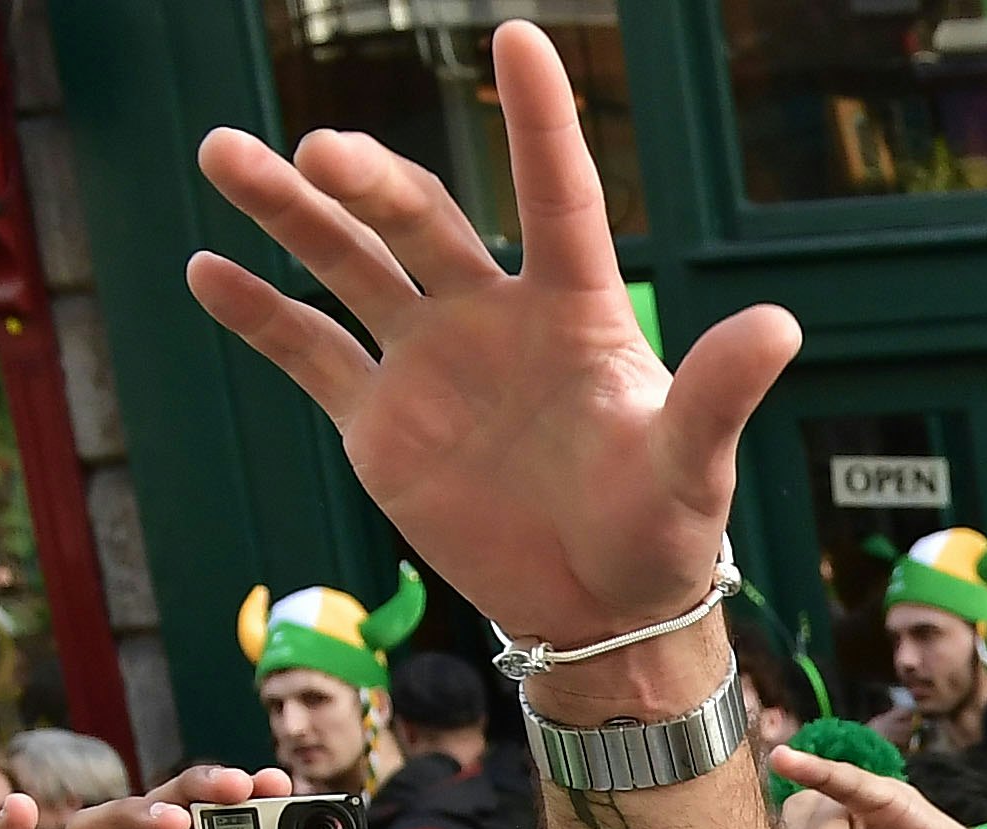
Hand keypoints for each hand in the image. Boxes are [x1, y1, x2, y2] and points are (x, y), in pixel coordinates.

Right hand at [186, 24, 790, 666]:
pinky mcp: (379, 421)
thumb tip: (780, 325)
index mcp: (574, 309)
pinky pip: (307, 352)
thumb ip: (719, 393)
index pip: (555, 196)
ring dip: (289, 211)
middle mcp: (492, 314)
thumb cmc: (661, 533)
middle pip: (421, 222)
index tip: (519, 40)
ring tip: (226, 153)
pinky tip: (206, 270)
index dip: (538, 123)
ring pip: (348, 263)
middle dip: (369, 181)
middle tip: (322, 153)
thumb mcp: (693, 466)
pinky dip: (257, 313)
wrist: (601, 613)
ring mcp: (428, 361)